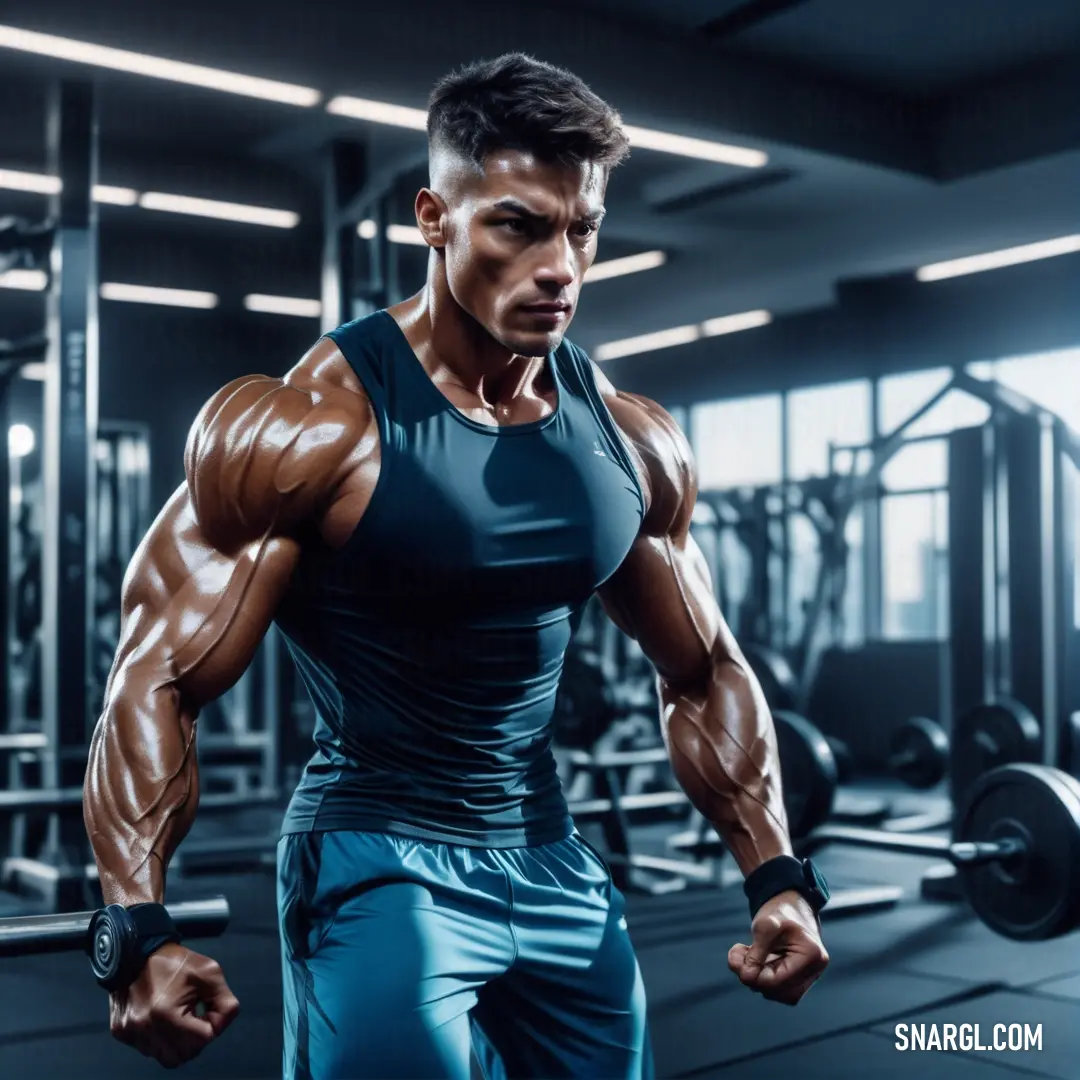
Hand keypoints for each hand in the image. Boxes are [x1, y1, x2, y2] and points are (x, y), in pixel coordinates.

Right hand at [110, 944, 239, 1067]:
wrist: (136, 951)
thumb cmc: (175, 961)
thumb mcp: (210, 972)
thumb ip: (225, 1002)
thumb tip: (222, 1026)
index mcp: (167, 1014)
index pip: (203, 1039)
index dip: (212, 1024)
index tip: (206, 1007)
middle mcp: (146, 1029)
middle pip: (184, 1055)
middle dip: (196, 1038)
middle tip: (195, 1015)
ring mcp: (131, 1033)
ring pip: (166, 1057)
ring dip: (179, 1043)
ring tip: (180, 1018)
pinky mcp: (121, 1032)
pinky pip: (149, 1050)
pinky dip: (161, 1040)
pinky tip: (163, 1019)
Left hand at [728, 889, 828, 1005]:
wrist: (790, 905)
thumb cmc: (780, 912)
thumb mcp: (765, 925)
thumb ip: (756, 952)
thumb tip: (746, 977)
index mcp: (812, 955)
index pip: (779, 981)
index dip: (754, 976)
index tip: (735, 960)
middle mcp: (814, 970)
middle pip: (779, 991)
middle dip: (754, 977)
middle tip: (736, 956)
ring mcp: (808, 976)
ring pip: (777, 993)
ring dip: (756, 978)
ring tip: (743, 953)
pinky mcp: (797, 978)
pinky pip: (777, 988)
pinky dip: (761, 977)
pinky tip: (752, 958)